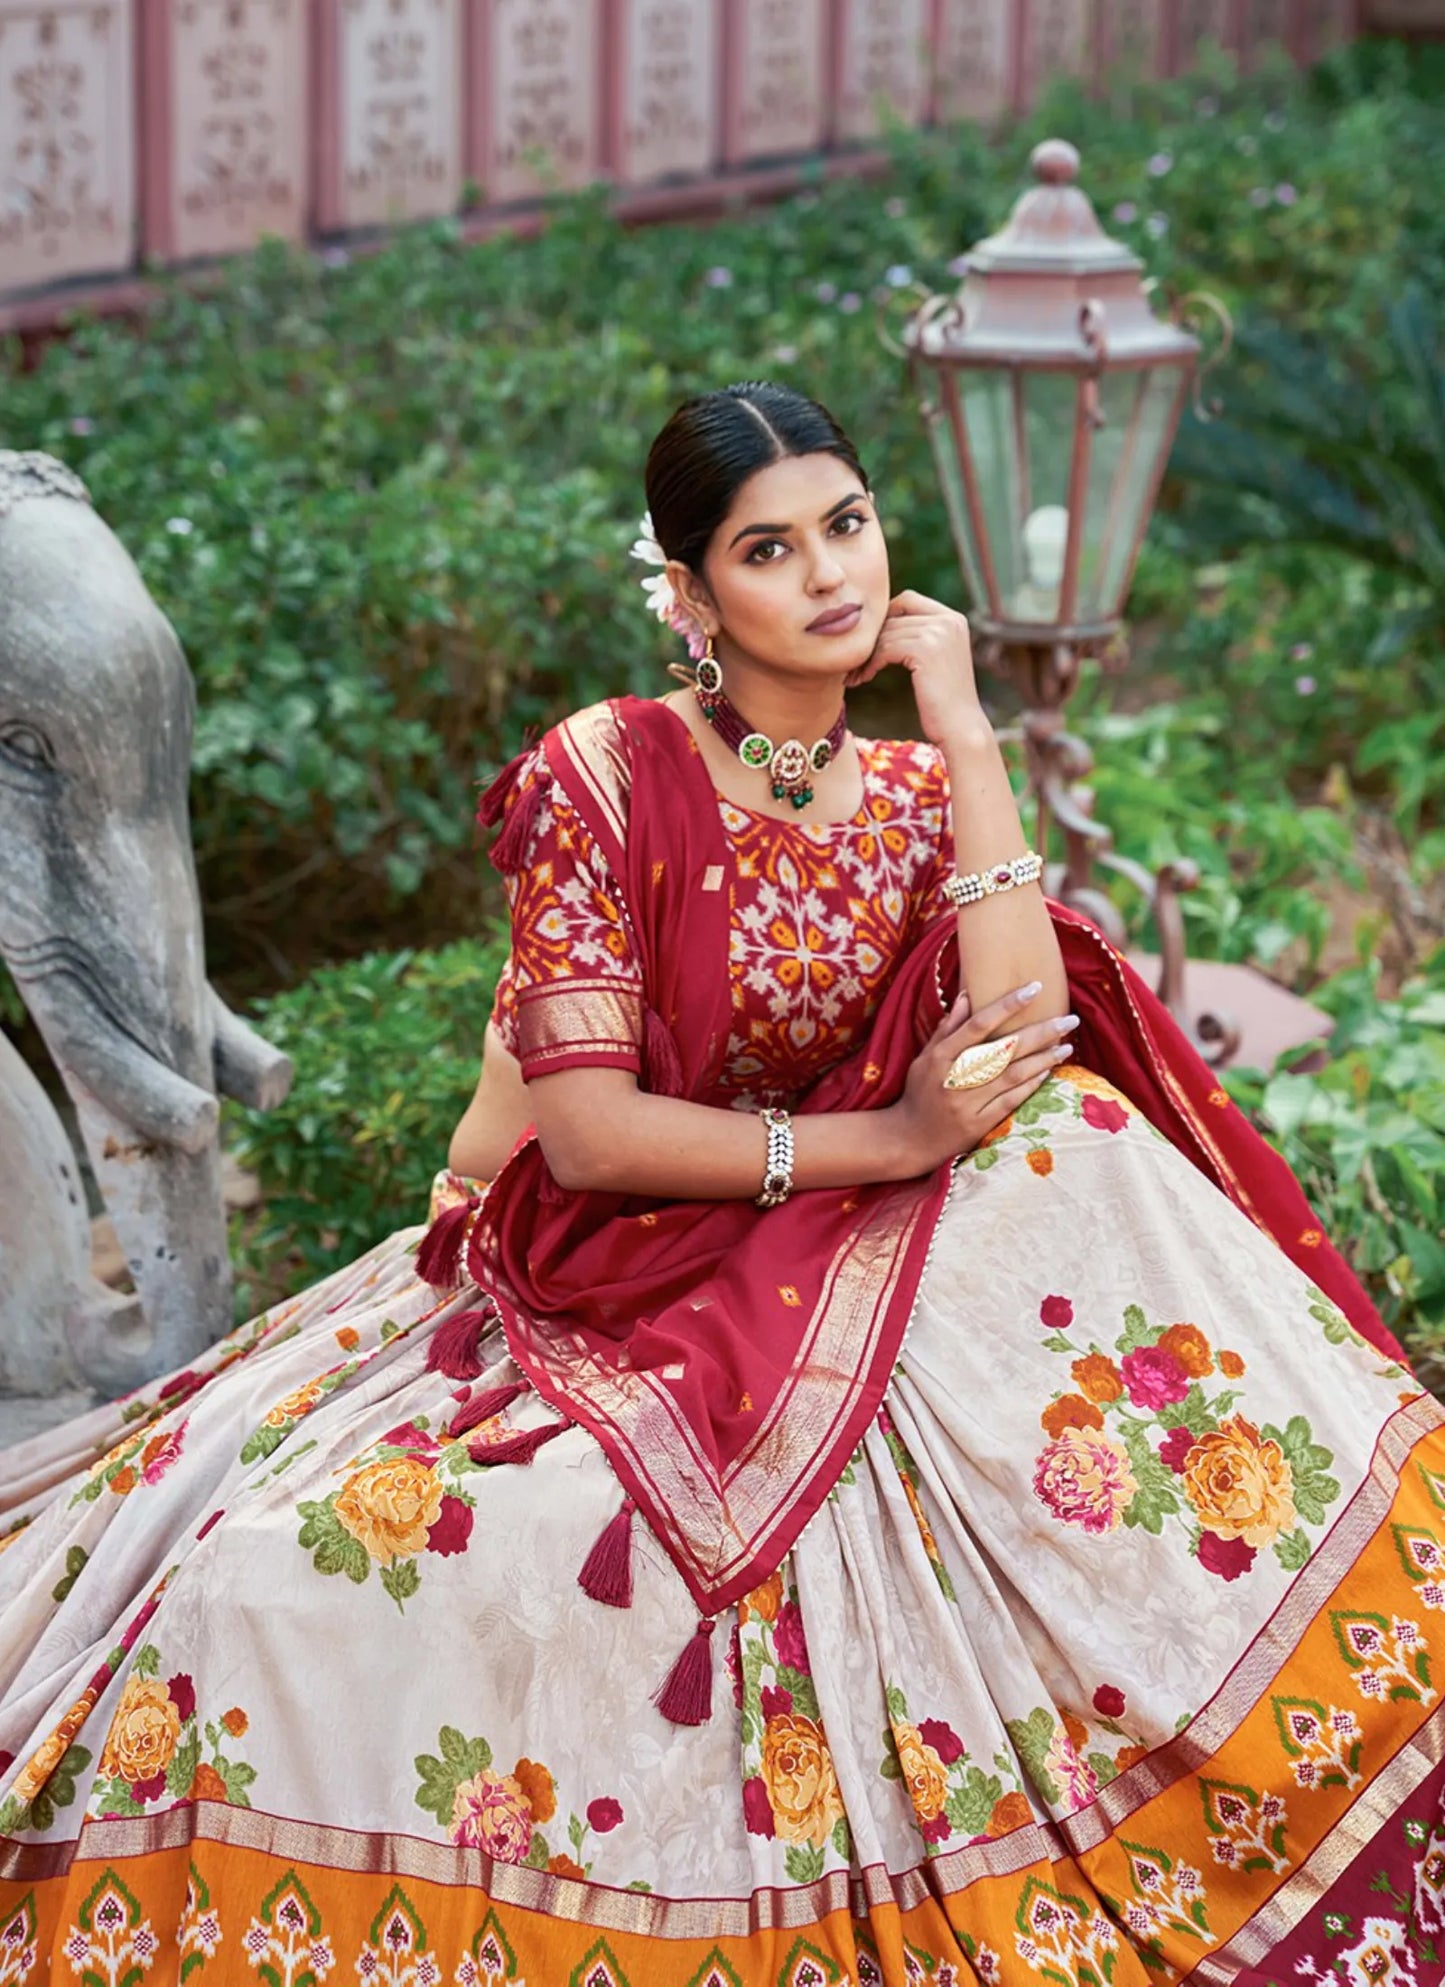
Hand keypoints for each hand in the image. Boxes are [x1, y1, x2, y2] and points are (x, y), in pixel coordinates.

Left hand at [844, 589, 982, 745]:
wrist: (961, 728)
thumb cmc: (944, 701)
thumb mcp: (937, 659)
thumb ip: (920, 636)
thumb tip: (884, 622)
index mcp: (953, 618)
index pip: (907, 600)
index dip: (884, 619)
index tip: (869, 644)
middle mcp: (949, 620)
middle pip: (893, 617)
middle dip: (871, 639)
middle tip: (855, 663)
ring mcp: (939, 632)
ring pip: (886, 634)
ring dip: (867, 655)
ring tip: (856, 675)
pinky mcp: (925, 649)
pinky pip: (885, 648)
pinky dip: (870, 663)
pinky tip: (864, 678)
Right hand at [887, 983, 1078, 1174]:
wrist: (909, 1139)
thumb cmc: (920, 1092)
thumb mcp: (926, 1057)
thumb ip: (948, 1028)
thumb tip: (967, 996)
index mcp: (941, 1057)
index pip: (979, 1025)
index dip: (1007, 1005)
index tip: (1034, 988)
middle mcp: (955, 1078)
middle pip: (1004, 1049)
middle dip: (1040, 1032)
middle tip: (1069, 1019)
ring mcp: (967, 1103)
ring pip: (1012, 1075)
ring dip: (1043, 1059)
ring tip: (1066, 1046)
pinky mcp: (978, 1125)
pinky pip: (1010, 1101)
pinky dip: (1030, 1085)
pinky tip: (1048, 1072)